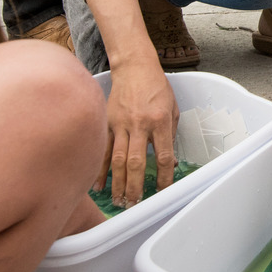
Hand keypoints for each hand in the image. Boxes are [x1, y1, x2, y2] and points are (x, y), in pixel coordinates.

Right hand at [99, 61, 178, 206]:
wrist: (134, 67)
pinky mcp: (107, 122)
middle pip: (136, 162)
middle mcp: (139, 124)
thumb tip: (168, 161)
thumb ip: (170, 136)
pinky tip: (98, 184)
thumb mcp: (173, 109)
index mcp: (160, 122)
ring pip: (117, 159)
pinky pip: (103, 149)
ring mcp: (120, 124)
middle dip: (135, 186)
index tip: (163, 192)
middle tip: (134, 204)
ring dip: (117, 183)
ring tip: (118, 200)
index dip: (164, 177)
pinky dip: (100, 169)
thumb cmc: (156, 87)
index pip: (163, 156)